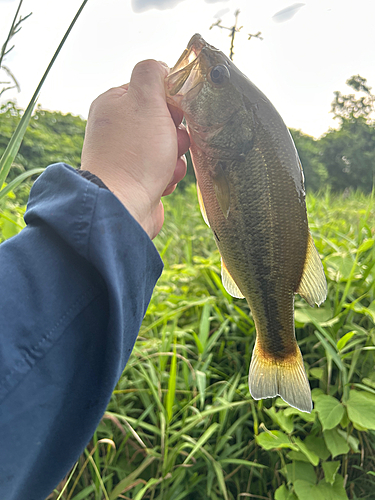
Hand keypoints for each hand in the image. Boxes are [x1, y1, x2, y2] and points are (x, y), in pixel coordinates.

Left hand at [81, 60, 189, 238]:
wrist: (124, 205)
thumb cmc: (135, 154)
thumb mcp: (146, 100)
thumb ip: (152, 74)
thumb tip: (160, 68)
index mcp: (113, 104)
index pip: (151, 90)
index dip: (169, 101)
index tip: (174, 113)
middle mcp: (117, 129)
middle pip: (162, 120)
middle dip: (174, 133)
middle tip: (171, 142)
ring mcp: (126, 156)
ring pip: (167, 147)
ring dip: (174, 157)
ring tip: (165, 167)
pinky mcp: (137, 179)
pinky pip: (163, 170)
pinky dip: (167, 176)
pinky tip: (161, 182)